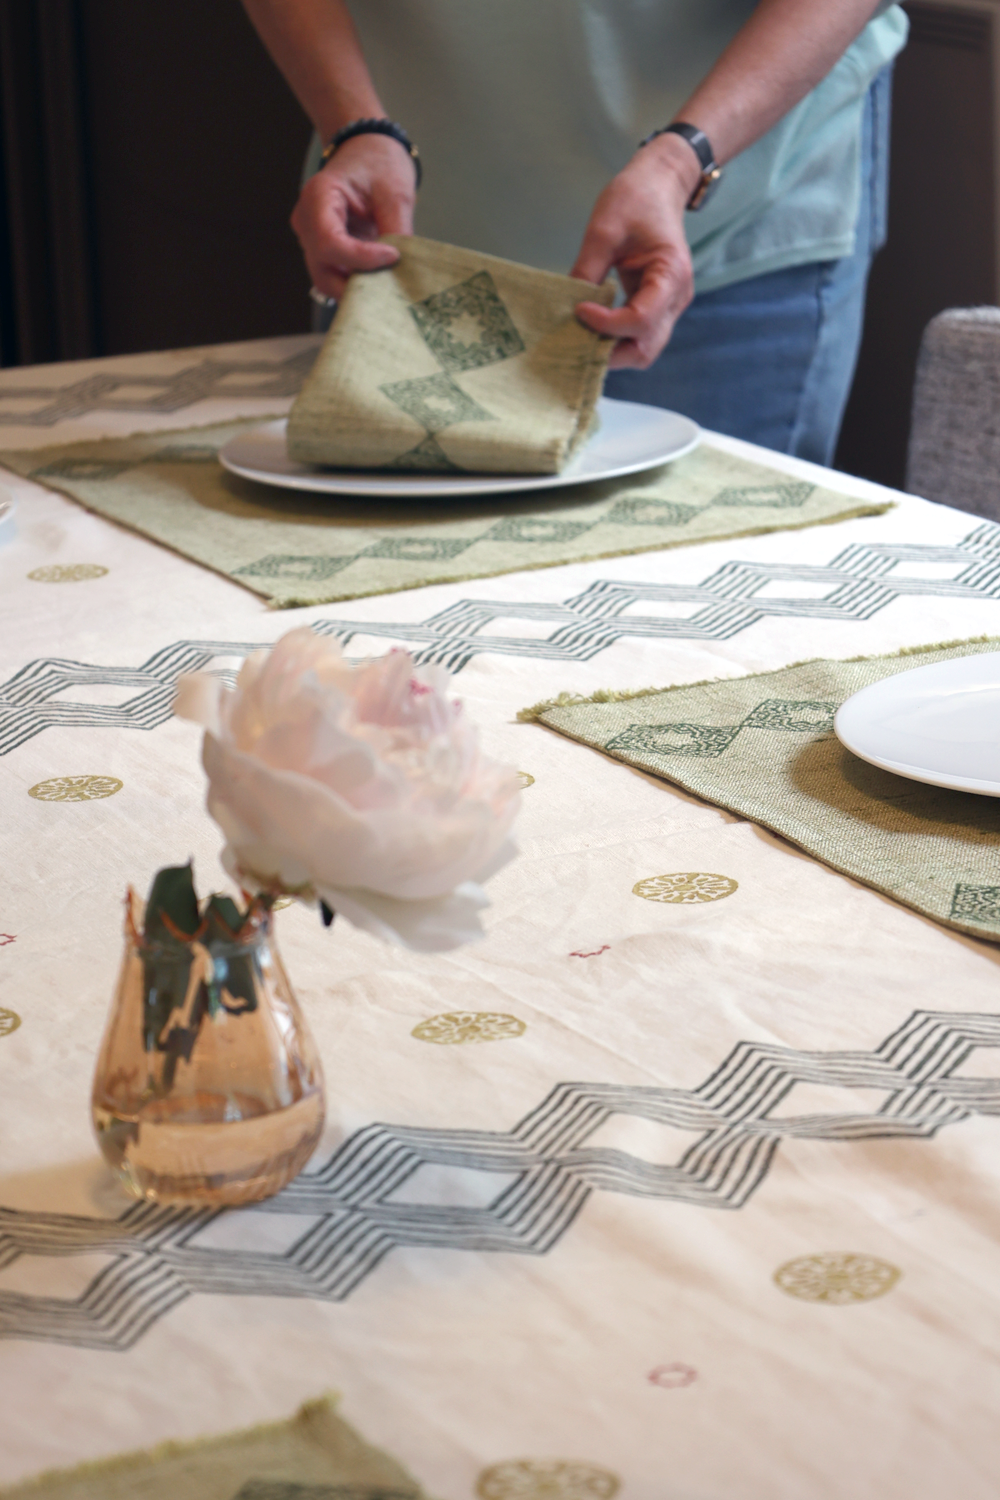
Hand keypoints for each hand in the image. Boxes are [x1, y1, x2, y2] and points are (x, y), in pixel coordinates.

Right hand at [291, 132, 416, 299]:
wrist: (368, 152)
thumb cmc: (378, 163)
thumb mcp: (395, 191)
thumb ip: (397, 230)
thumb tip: (401, 270)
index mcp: (318, 197)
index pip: (330, 243)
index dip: (361, 260)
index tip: (393, 257)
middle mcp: (307, 222)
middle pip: (324, 272)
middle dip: (357, 285)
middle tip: (391, 285)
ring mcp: (312, 239)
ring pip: (328, 280)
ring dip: (358, 288)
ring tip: (388, 282)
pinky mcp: (324, 251)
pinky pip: (336, 276)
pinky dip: (358, 283)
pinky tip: (380, 279)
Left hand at [571, 134, 700, 369]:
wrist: (658, 185)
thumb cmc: (635, 199)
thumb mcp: (604, 229)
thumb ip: (587, 269)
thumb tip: (566, 307)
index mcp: (671, 274)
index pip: (641, 319)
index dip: (607, 324)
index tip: (578, 310)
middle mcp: (677, 297)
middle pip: (646, 348)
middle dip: (610, 352)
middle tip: (577, 339)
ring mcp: (669, 305)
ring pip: (643, 349)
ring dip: (612, 350)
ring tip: (582, 336)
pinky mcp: (658, 306)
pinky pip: (638, 336)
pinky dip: (615, 339)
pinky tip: (592, 329)